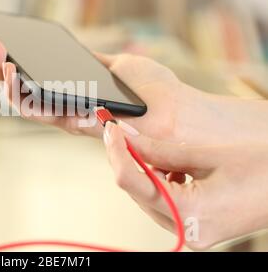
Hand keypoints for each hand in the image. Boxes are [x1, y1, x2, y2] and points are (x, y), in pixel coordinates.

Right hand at [0, 32, 267, 144]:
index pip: (31, 75)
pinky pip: (41, 111)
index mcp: (72, 91)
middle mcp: (65, 108)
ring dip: (3, 75)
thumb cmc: (154, 91)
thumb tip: (72, 53)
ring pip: (24, 101)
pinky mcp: (75, 125)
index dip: (6, 60)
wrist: (180, 113)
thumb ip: (92, 62)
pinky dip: (23, 91)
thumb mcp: (120, 65)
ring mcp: (68, 118)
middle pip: (20, 88)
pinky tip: (13, 69)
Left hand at [103, 120, 267, 249]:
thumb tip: (127, 138)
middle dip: (126, 160)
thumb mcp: (207, 155)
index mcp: (191, 211)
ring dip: (144, 171)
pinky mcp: (195, 228)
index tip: (111, 130)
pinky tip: (172, 167)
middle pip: (137, 191)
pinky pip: (164, 204)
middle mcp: (187, 230)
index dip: (116, 153)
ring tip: (152, 148)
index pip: (132, 182)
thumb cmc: (263, 170)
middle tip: (122, 133)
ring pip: (147, 197)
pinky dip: (160, 183)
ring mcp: (191, 233)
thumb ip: (161, 150)